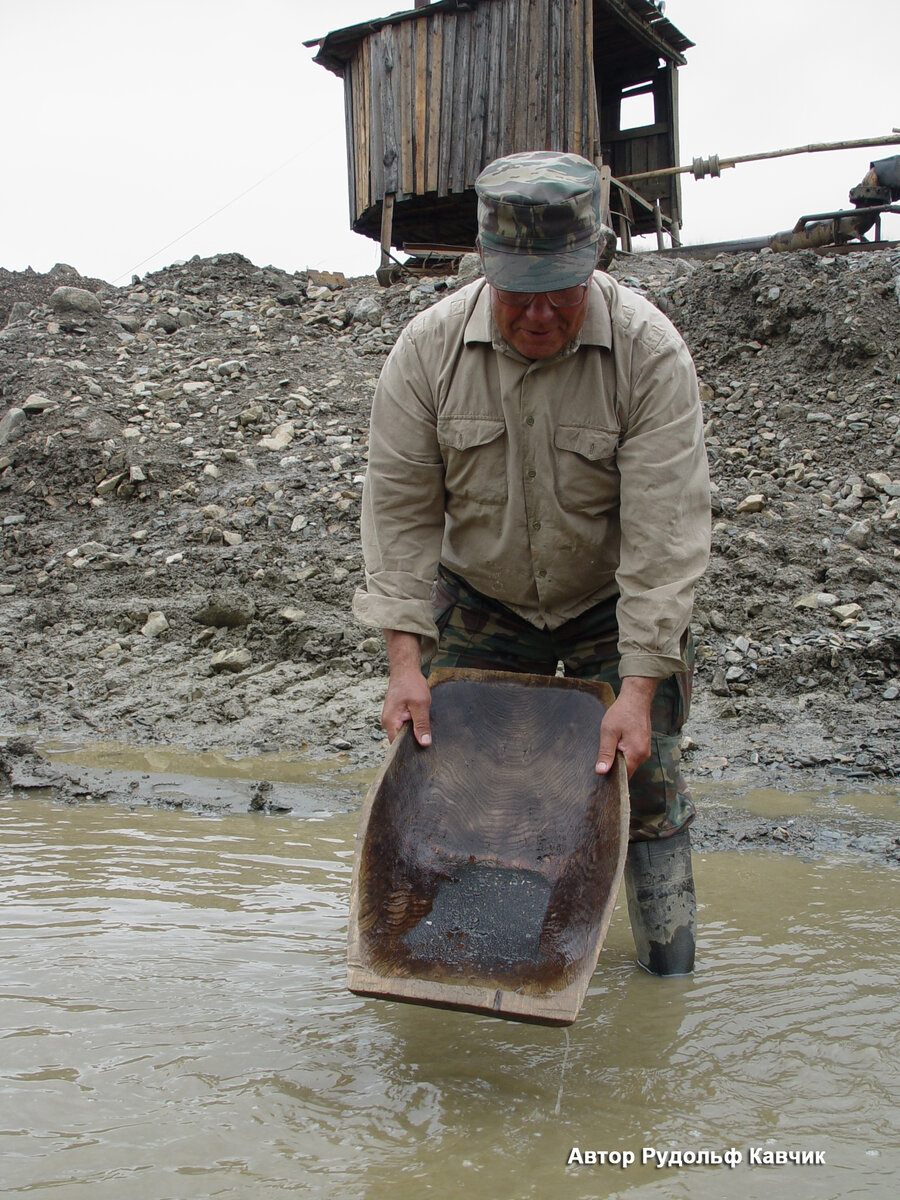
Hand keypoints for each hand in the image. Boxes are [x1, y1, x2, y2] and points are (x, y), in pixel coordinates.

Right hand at [381, 630, 431, 745]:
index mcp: (391, 722)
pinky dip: (413, 727)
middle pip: (400, 741)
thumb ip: (421, 725)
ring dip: (414, 733)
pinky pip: (404, 726)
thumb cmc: (411, 684)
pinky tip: (421, 724)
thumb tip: (424, 743)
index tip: (422, 755)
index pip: (398, 745)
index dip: (410, 750)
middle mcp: (388, 722)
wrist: (405, 670)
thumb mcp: (420, 705)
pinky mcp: (396, 715)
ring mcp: (392, 719)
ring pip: (403, 733)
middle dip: (413, 742)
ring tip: (425, 733)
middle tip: (428, 744)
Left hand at [595, 676, 656, 779]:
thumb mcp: (608, 733)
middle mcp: (643, 755)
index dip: (611, 777)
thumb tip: (601, 771)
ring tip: (608, 749)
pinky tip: (615, 744)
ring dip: (618, 759)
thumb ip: (605, 753)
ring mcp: (645, 750)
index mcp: (636, 754)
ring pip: (629, 762)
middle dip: (614, 767)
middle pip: (627, 770)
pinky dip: (623, 753)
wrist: (636, 698)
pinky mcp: (643, 745)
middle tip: (599, 761)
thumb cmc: (622, 713)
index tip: (600, 775)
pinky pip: (632, 755)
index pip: (624, 776)